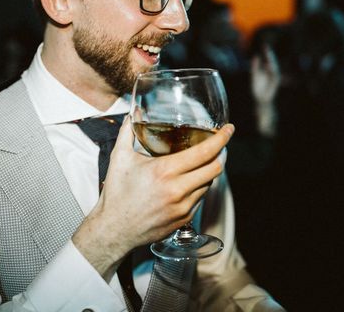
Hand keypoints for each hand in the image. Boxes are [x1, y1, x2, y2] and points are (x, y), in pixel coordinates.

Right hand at [72, 118, 233, 278]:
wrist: (114, 230)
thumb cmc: (116, 193)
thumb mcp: (119, 158)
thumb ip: (128, 132)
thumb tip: (134, 113)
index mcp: (165, 171)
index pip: (204, 153)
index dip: (221, 139)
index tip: (229, 129)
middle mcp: (177, 190)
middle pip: (215, 168)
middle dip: (221, 154)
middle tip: (219, 144)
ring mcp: (183, 207)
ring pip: (209, 184)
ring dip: (209, 171)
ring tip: (203, 161)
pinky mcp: (183, 220)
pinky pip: (200, 198)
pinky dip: (199, 186)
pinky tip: (190, 180)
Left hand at [251, 45, 279, 104]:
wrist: (260, 99)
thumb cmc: (257, 88)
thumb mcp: (254, 75)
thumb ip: (255, 67)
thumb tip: (255, 56)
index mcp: (266, 69)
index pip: (267, 59)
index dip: (267, 52)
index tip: (265, 45)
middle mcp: (270, 72)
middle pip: (271, 61)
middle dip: (269, 54)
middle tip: (266, 47)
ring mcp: (273, 76)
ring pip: (274, 66)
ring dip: (271, 60)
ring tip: (268, 53)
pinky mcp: (275, 82)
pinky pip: (274, 75)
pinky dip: (272, 70)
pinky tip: (269, 65)